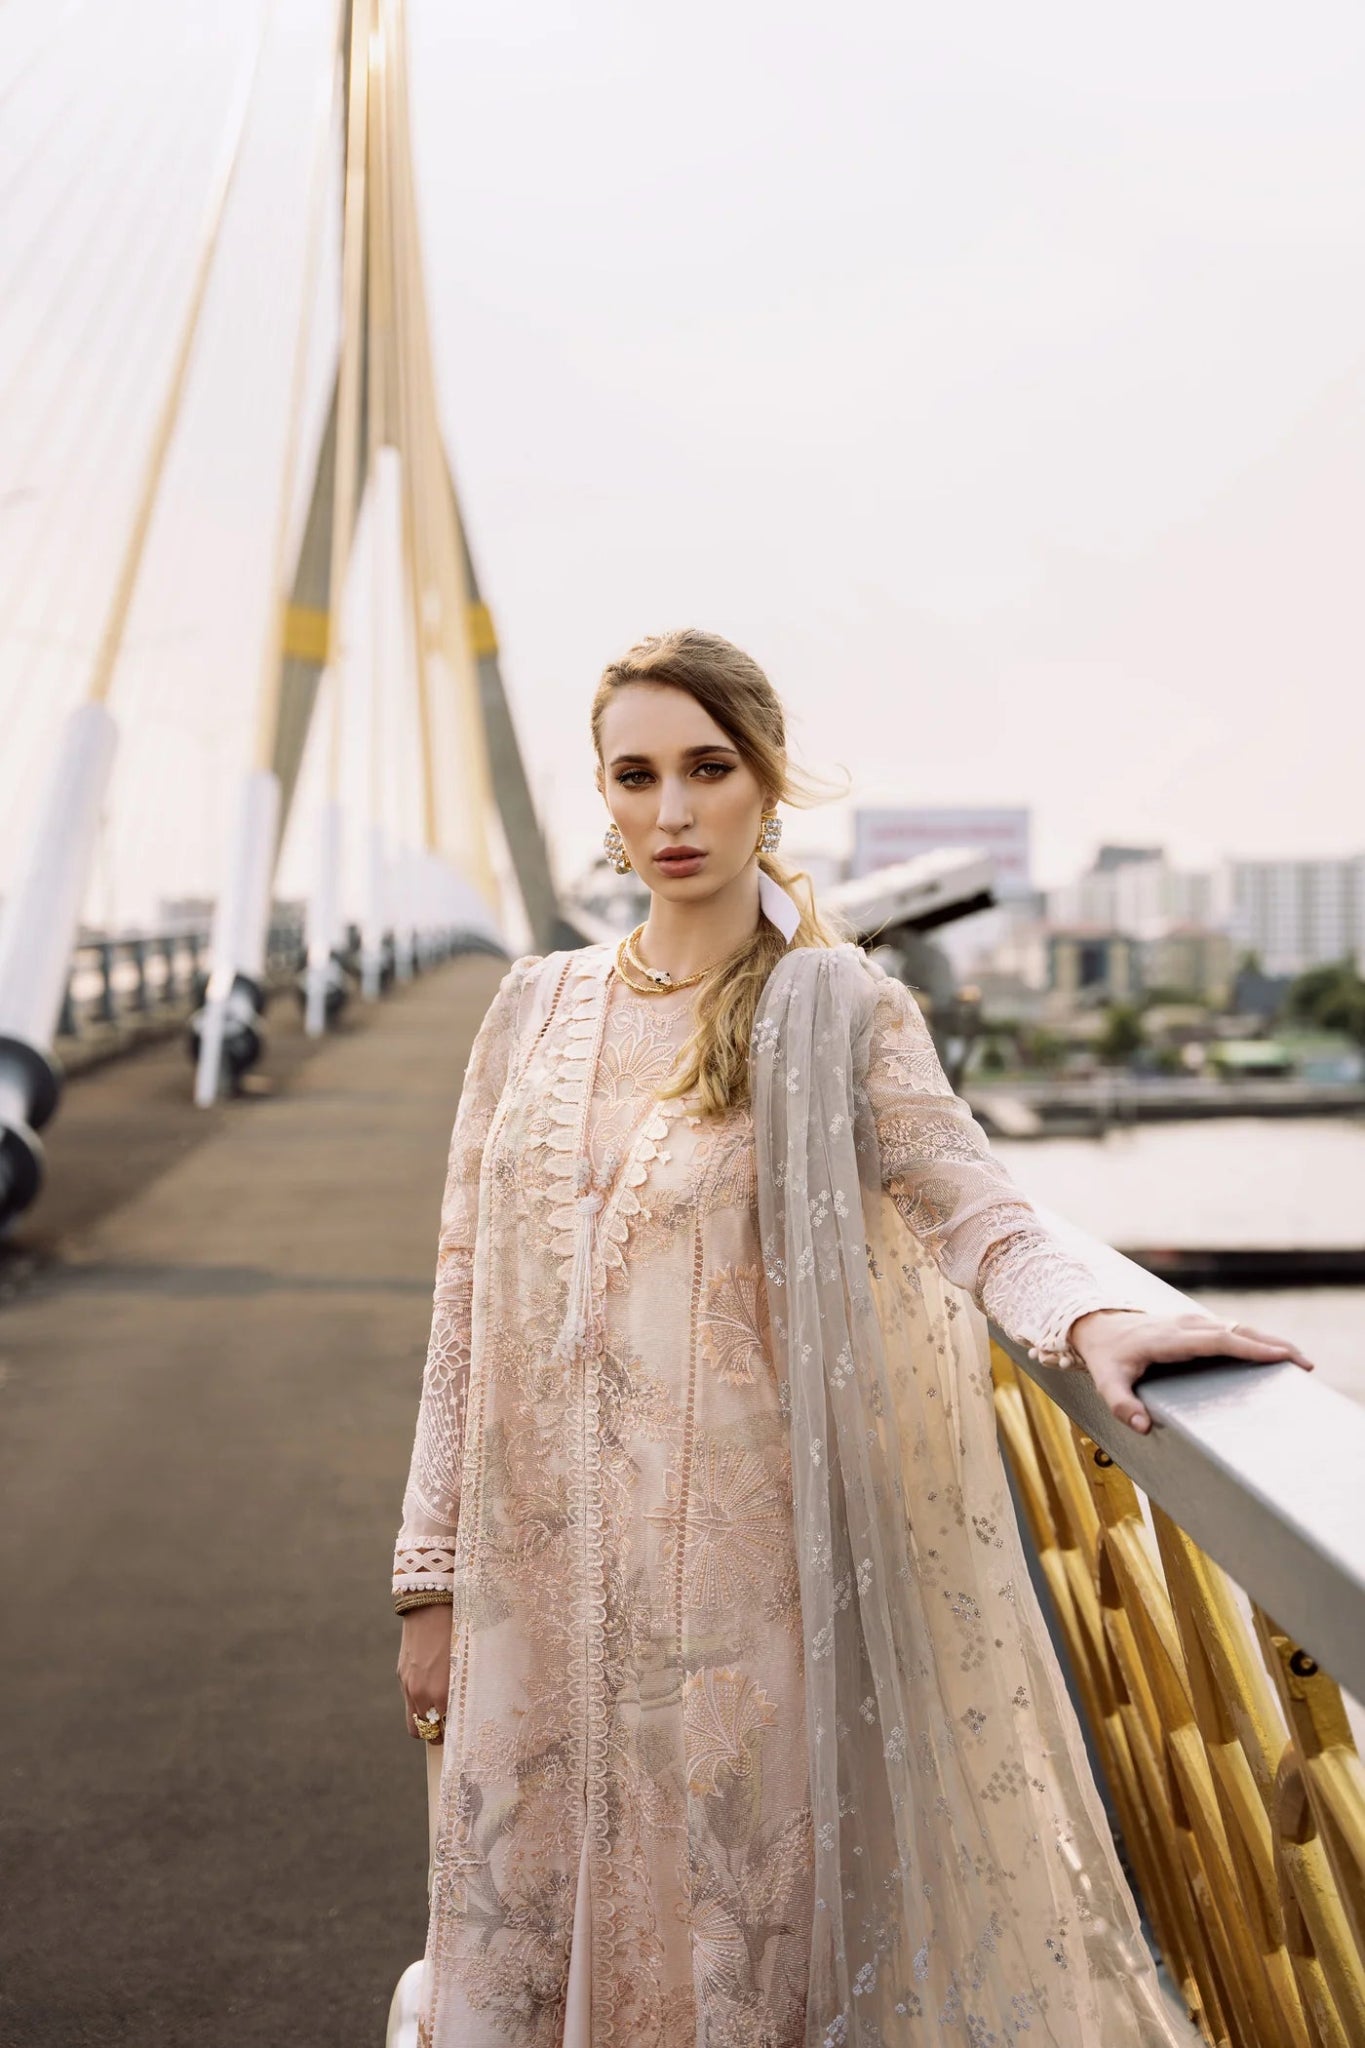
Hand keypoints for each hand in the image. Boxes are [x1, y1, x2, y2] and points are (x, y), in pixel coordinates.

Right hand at [397, 1601, 453, 1741]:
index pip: (445, 1731)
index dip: (453, 1735)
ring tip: (439, 1714)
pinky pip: (408, 1700)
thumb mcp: (467, 1662)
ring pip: (413, 1721)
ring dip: (425, 1722)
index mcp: (442, 1693)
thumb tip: (466, 1707)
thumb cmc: (458, 1630)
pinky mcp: (402, 1674)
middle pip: (426, 1733)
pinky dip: (418, 1703)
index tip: (461, 1734)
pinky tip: (431, 1690)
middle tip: (449, 1727)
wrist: (431, 1604)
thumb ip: (464, 1689)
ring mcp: (409, 1685)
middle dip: (437, 1734)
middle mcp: (422, 1693)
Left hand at [1067, 1308, 1313, 1435]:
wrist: (1097, 1325)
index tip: (1280, 1356)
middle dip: (1273, 1344)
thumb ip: (1122, 1405)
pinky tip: (1273, 1354)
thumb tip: (1143, 1427)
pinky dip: (1256, 1339)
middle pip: (1237, 1331)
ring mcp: (1193, 1322)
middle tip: (1305, 1364)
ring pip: (1238, 1328)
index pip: (1217, 1340)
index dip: (1249, 1347)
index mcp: (1169, 1339)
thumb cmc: (1106, 1357)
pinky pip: (1232, 1330)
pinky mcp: (1196, 1325)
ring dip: (1269, 1340)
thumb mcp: (1106, 1382)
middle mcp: (1185, 1325)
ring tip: (1299, 1361)